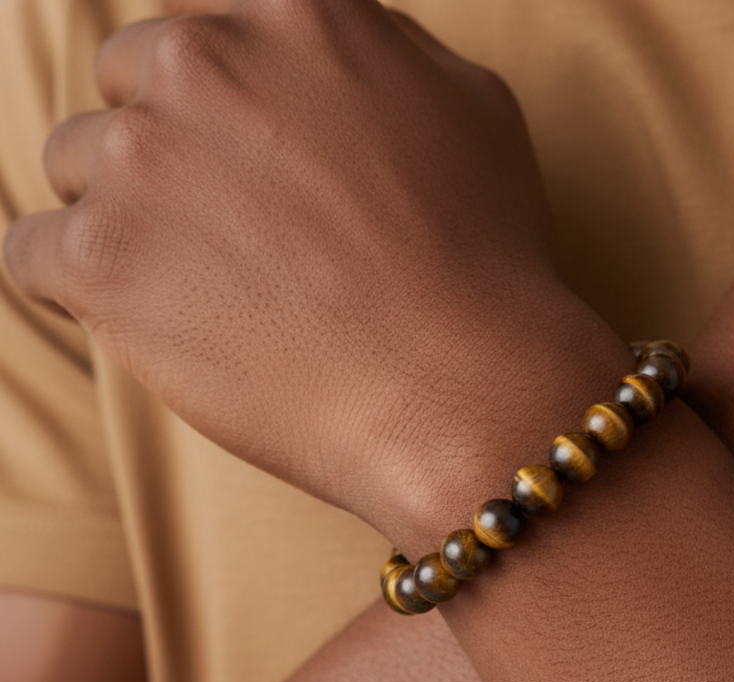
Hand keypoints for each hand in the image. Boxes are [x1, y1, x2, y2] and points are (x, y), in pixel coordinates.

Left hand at [3, 0, 617, 550]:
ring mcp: (142, 162)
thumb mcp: (472, 109)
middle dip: (165, 147)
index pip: (201, 23)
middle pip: (127, 84)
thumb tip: (335, 54)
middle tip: (225, 229)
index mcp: (293, 14)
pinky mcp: (102, 263)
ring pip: (75, 167)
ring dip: (123, 215)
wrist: (462, 388)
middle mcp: (203, 66)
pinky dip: (69, 282)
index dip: (212, 89)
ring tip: (199, 287)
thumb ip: (383, 55)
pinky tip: (132, 311)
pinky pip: (30, 255)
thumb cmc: (486, 264)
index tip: (228, 145)